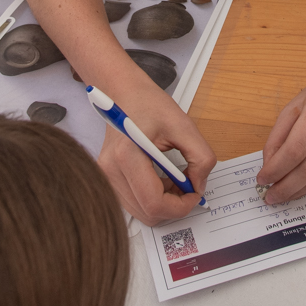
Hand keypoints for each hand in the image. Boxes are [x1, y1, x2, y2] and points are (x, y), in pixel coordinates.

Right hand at [98, 87, 215, 224]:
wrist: (124, 93)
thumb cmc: (149, 103)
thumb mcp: (184, 124)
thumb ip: (200, 156)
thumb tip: (199, 186)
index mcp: (127, 155)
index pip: (154, 202)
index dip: (180, 205)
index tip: (195, 192)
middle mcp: (110, 170)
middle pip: (147, 212)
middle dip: (174, 206)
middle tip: (188, 185)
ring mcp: (105, 177)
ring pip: (141, 212)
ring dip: (164, 203)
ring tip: (174, 179)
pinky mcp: (107, 179)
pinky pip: (133, 203)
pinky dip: (152, 199)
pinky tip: (161, 179)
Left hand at [256, 64, 305, 203]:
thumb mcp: (296, 103)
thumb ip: (279, 134)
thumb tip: (269, 164)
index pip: (296, 147)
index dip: (277, 168)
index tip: (263, 178)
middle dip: (286, 185)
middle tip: (270, 195)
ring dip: (299, 189)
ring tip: (282, 194)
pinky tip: (301, 186)